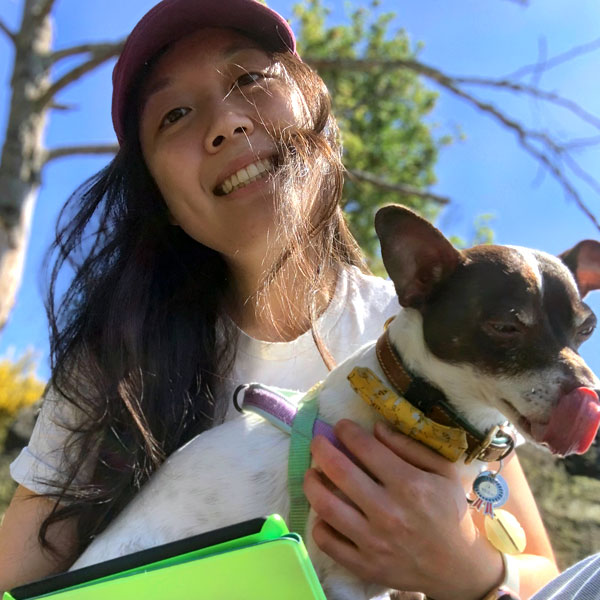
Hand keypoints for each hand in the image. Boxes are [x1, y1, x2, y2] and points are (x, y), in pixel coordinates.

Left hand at [303, 419, 503, 599]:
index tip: (340, 426)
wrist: (459, 567)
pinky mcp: (365, 565)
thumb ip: (409, 447)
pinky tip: (323, 513)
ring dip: (312, 484)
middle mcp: (387, 511)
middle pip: (339, 471)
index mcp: (408, 484)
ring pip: (326, 506)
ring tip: (312, 473)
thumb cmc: (450, 512)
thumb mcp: (442, 471)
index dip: (346, 431)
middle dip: (322, 449)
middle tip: (318, 441)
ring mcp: (374, 541)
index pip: (365, 448)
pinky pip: (328, 542)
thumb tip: (376, 428)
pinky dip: (319, 525)